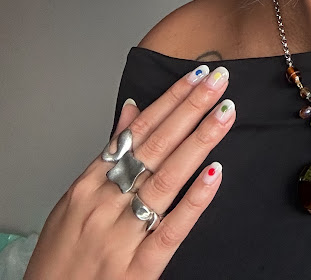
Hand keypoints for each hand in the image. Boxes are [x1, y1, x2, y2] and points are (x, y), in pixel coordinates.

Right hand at [24, 64, 234, 278]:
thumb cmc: (61, 257)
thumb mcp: (74, 199)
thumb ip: (107, 154)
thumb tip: (133, 110)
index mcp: (89, 185)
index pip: (138, 132)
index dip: (170, 101)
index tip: (196, 76)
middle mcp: (105, 204)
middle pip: (155, 147)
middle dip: (190, 109)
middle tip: (219, 80)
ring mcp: (122, 236)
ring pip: (167, 179)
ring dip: (199, 141)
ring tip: (225, 112)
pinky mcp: (139, 269)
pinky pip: (171, 229)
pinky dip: (194, 200)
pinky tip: (215, 173)